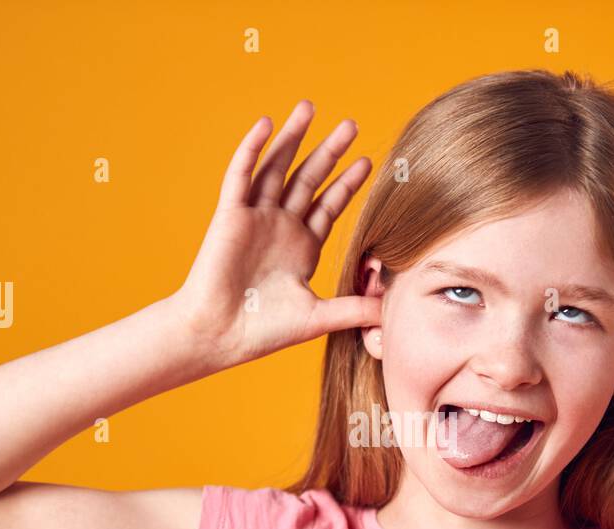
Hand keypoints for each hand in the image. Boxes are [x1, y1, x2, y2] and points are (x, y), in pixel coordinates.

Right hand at [168, 100, 380, 367]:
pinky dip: (252, 148)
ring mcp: (254, 218)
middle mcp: (279, 227)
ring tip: (309, 107)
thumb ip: (355, 309)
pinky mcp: (230, 216)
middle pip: (307, 179)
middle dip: (329, 151)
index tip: (366, 161)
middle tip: (350, 125)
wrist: (219, 336)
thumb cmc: (263, 331)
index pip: (328, 206)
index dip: (346, 183)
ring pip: (276, 167)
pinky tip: (266, 124)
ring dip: (292, 138)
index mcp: (300, 247)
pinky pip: (241, 175)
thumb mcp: (319, 317)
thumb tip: (393, 313)